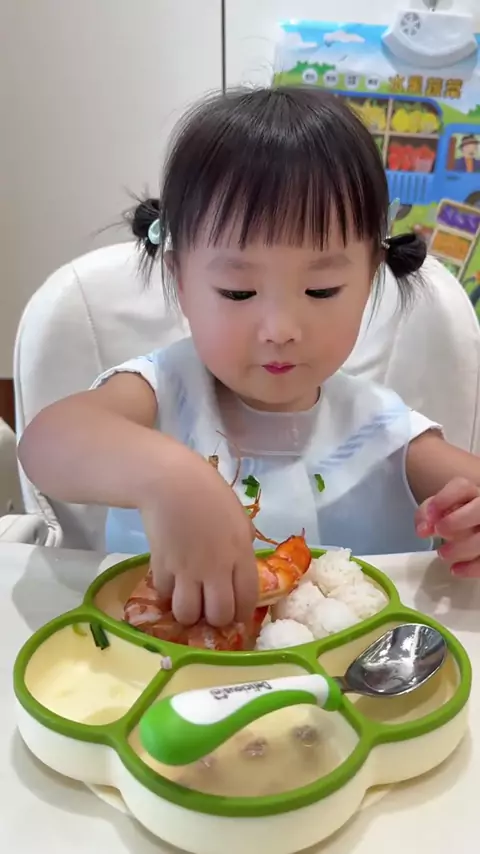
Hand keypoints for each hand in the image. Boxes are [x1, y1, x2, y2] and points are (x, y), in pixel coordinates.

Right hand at [139, 444, 258, 625]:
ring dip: (189, 612)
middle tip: (210, 608)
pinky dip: (167, 593)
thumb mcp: (238, 518)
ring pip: (188, 614)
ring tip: (188, 600)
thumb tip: (240, 565)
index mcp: (240, 553)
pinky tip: (170, 581)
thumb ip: (242, 546)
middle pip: (219, 615)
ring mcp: (187, 570)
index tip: (235, 612)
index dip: (241, 613)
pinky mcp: (161, 566)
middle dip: (215, 618)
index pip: (247, 600)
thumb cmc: (209, 492)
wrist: (171, 482)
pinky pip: (165, 594)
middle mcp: (216, 568)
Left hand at [415, 477, 479, 576]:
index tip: (431, 515)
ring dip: (463, 547)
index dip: (445, 498)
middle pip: (479, 508)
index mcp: (472, 494)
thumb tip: (422, 530)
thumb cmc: (454, 519)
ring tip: (443, 554)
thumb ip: (426, 515)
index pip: (462, 486)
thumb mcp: (437, 512)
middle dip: (458, 520)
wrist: (470, 532)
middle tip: (440, 532)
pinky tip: (456, 570)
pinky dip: (472, 568)